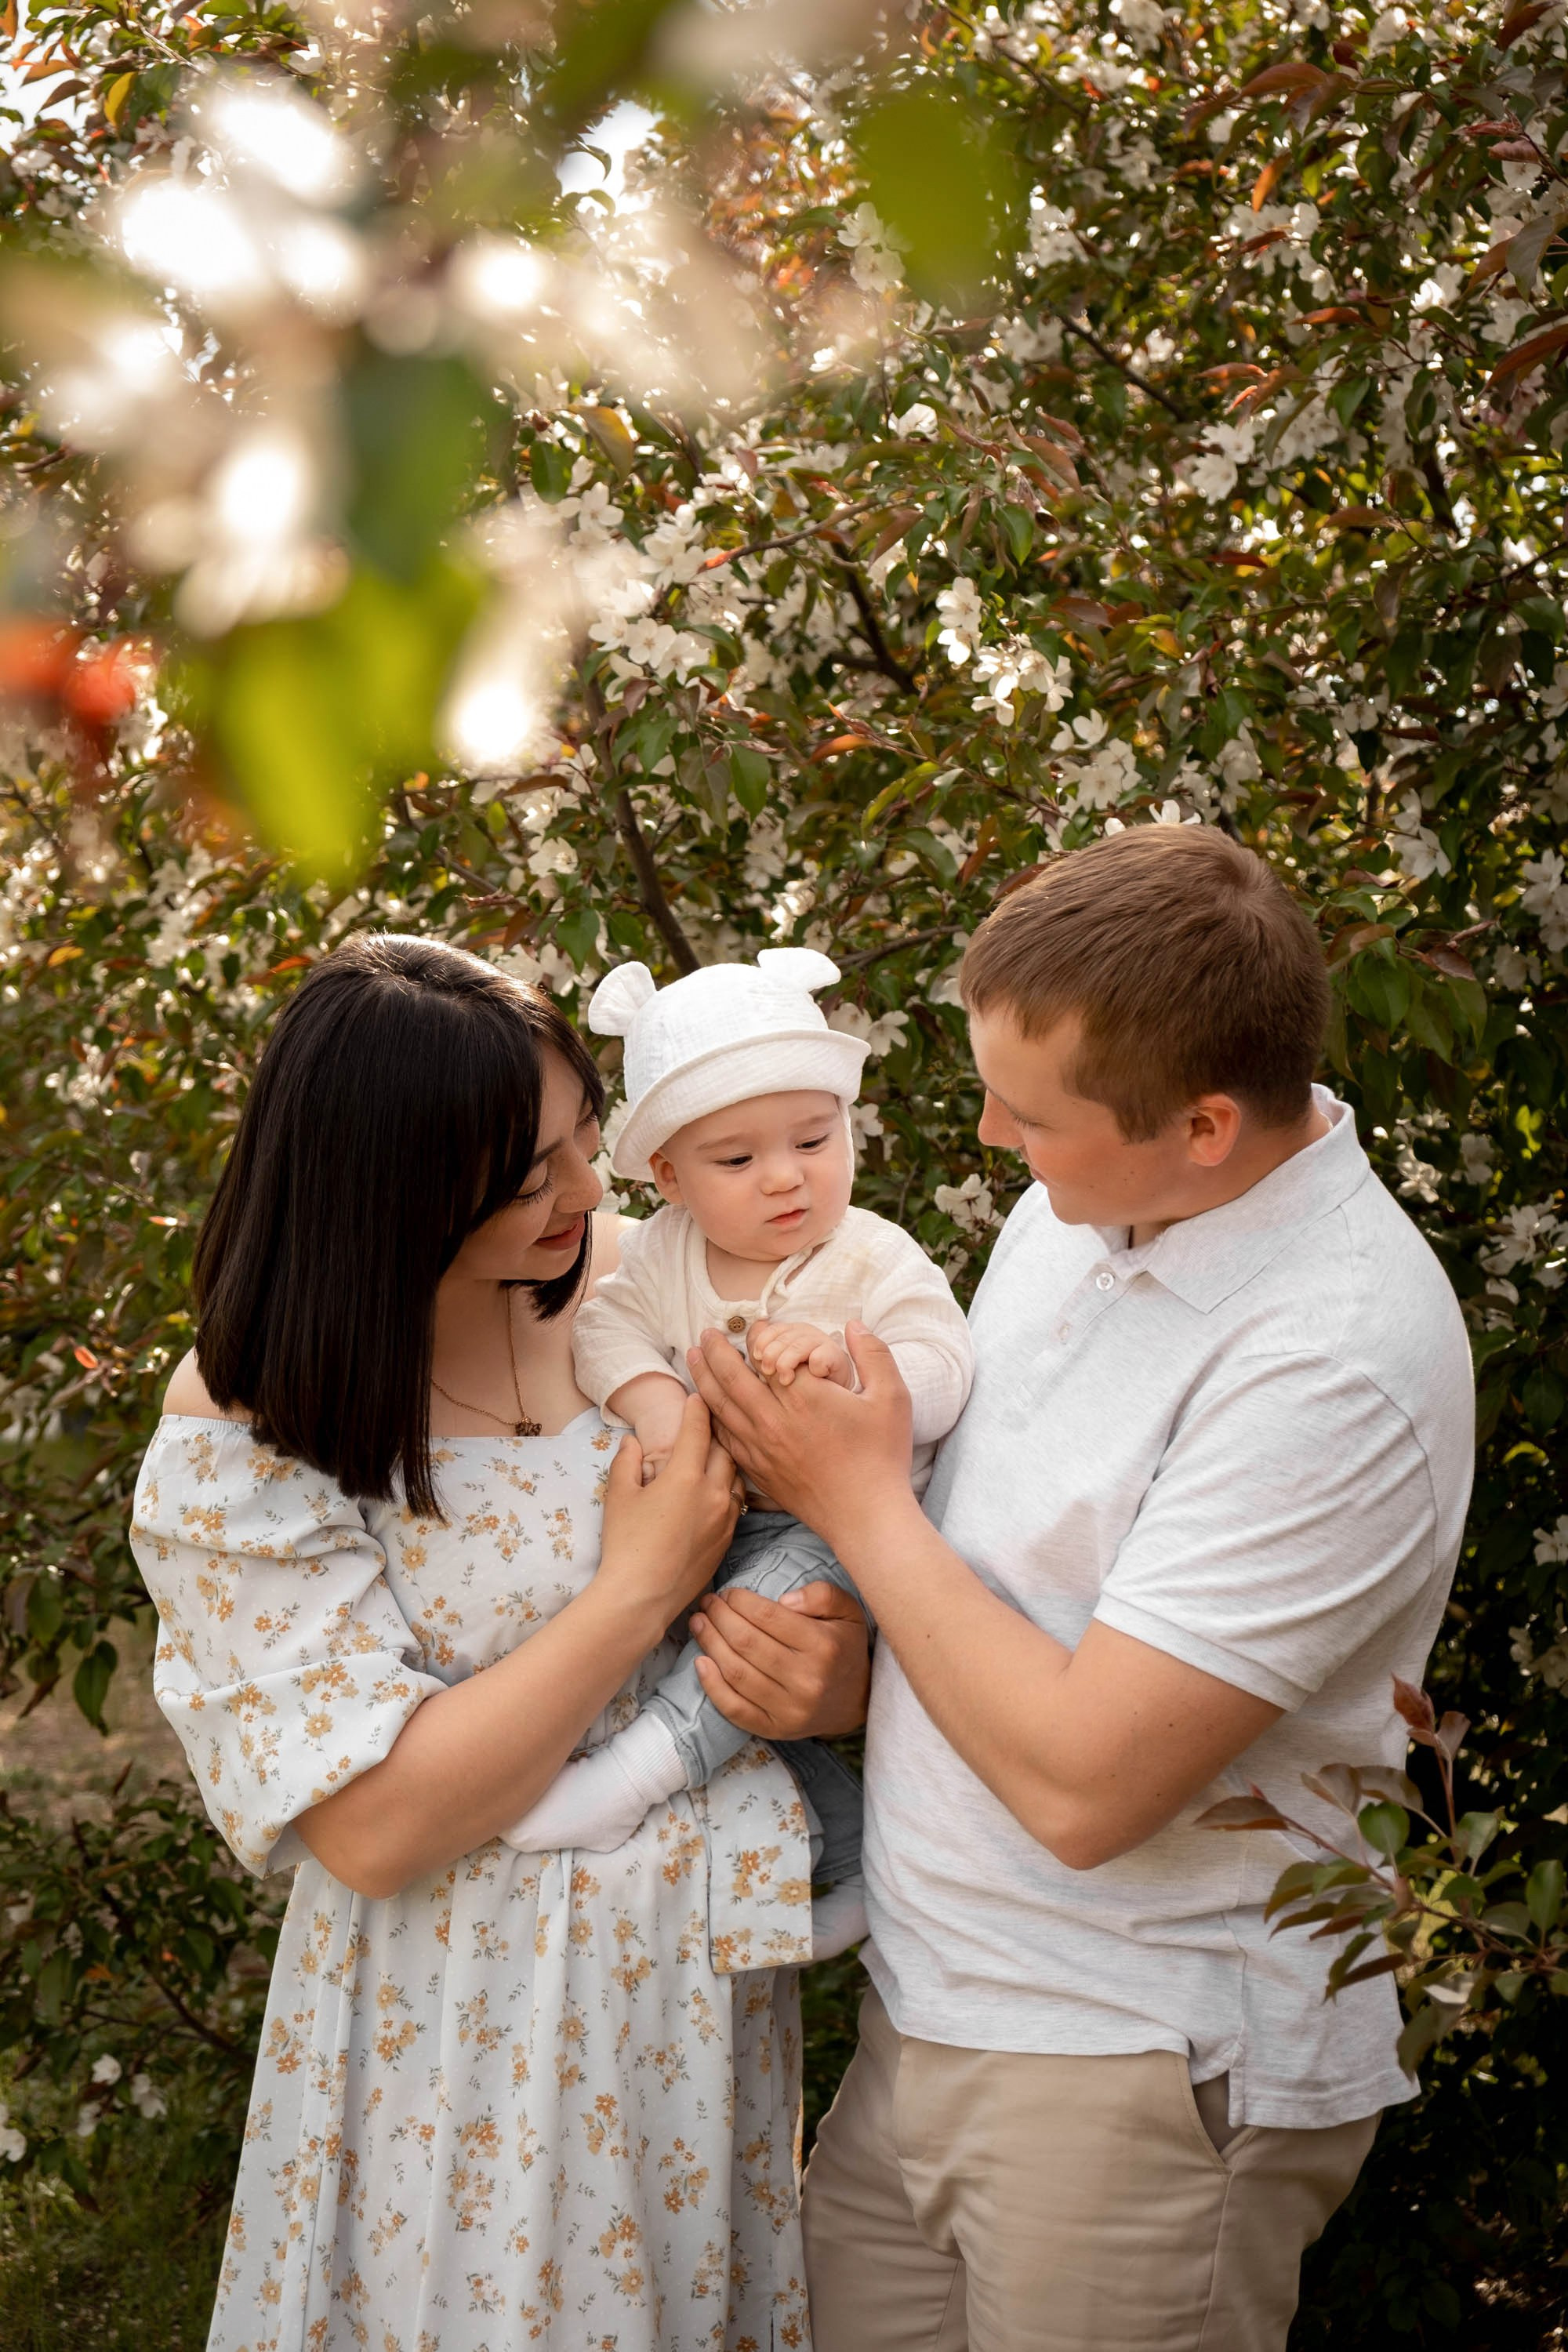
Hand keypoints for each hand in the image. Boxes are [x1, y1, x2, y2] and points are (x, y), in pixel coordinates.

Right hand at [598, 1392, 742, 1625]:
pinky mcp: (728, 1539)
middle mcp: (713, 1492)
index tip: (697, 1395)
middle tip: (709, 1421)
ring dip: (727, 1462)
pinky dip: (727, 1489)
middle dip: (717, 1432)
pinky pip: (735, 1504)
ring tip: (716, 1454)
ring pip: (735, 1477)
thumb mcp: (618, 1495)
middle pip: (725, 1449)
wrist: (642, 1597)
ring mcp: (725, 1518)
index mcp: (686, 1476)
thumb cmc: (625, 1544)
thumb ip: (626, 1461)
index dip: (697, 1408)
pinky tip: (716, 1490)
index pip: (698, 1429)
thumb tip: (632, 1442)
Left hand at [686, 1321, 912, 1548]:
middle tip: (705, 1335)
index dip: (759, 1336)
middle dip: (716, 1352)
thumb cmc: (882, 1457)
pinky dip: (711, 1416)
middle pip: (733, 1377)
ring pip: (721, 1406)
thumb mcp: (892, 1398)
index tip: (754, 1324)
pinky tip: (706, 1406)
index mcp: (805, 1396)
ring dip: (704, 1378)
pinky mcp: (759, 1470)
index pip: (769, 1354)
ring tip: (693, 1358)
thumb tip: (855, 1324)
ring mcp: (763, 1447)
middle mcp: (776, 1419)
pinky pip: (725, 1437)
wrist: (865, 1516)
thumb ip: (874, 1354)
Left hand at [691, 1581, 869, 1738]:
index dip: (740, 1601)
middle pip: (746, 1643)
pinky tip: (701, 1663)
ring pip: (737, 1673)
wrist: (856, 1701)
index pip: (768, 1617)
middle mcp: (807, 1680)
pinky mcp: (776, 1729)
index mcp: (823, 1646)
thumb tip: (784, 1600)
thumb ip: (822, 1595)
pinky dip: (712, 1687)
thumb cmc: (844, 1648)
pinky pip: (735, 1709)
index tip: (728, 1593)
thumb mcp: (849, 1611)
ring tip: (699, 1623)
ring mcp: (790, 1709)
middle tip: (708, 1603)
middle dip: (720, 1617)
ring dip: (710, 1644)